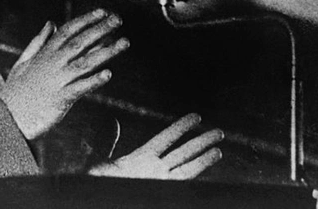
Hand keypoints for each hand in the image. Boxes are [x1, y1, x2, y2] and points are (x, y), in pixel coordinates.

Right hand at [0, 9, 127, 139]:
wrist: (6, 117)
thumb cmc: (15, 91)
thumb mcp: (23, 60)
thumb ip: (39, 41)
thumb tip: (51, 23)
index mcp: (45, 53)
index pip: (68, 30)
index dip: (86, 19)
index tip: (102, 11)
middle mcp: (53, 63)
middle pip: (80, 42)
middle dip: (101, 29)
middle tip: (118, 20)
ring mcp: (58, 80)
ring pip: (86, 62)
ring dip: (106, 52)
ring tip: (124, 43)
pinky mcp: (60, 99)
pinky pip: (80, 88)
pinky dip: (94, 81)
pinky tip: (108, 74)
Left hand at [89, 113, 222, 179]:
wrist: (98, 201)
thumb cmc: (98, 185)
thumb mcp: (101, 160)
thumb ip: (107, 140)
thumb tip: (113, 120)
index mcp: (141, 158)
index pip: (166, 138)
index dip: (181, 127)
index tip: (196, 116)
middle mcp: (154, 170)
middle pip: (182, 152)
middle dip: (200, 142)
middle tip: (219, 131)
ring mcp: (158, 182)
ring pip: (186, 168)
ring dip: (204, 160)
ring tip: (220, 149)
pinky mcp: (160, 192)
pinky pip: (182, 182)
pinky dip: (195, 173)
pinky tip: (207, 170)